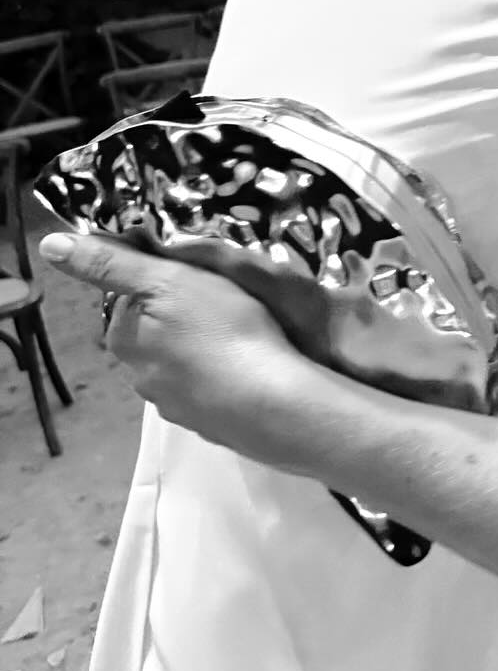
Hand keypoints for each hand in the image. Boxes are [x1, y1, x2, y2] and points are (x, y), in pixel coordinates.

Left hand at [41, 231, 331, 469]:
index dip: (161, 281)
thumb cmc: (222, 330)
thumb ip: (110, 263)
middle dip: (181, 318)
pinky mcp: (211, 425)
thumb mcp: (166, 279)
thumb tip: (50, 245)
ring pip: (183, 365)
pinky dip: (224, 377)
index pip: (129, 299)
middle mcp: (141, 378)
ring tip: (242, 332)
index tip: (195, 274)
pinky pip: (211, 391)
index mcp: (125, 340)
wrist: (274, 401)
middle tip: (224, 300)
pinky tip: (248, 367)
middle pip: (156, 333)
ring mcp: (177, 407)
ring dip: (203, 349)